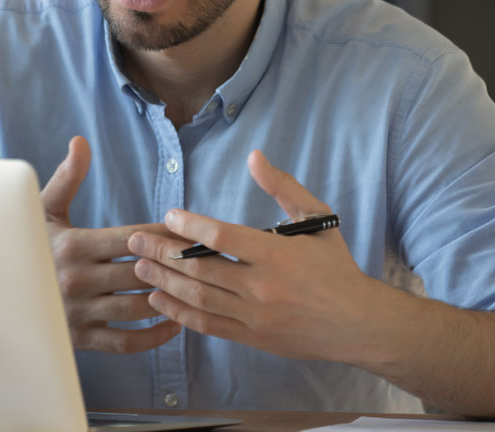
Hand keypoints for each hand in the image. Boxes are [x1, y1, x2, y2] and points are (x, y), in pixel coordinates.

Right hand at [42, 136, 182, 352]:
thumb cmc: (26, 246)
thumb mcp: (43, 210)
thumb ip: (67, 178)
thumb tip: (81, 142)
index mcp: (73, 246)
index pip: (133, 239)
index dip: (164, 235)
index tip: (187, 231)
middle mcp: (77, 280)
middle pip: (141, 272)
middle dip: (174, 265)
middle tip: (202, 259)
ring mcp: (80, 313)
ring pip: (139, 307)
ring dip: (169, 297)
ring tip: (192, 287)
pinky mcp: (81, 340)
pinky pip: (126, 342)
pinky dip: (155, 336)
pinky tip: (173, 321)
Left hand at [127, 150, 384, 362]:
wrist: (359, 324)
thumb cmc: (336, 266)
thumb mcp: (317, 218)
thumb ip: (283, 187)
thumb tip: (254, 156)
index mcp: (277, 254)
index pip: (222, 238)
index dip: (189, 226)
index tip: (167, 216)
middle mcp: (262, 287)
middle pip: (200, 269)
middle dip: (162, 253)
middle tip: (135, 241)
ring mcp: (255, 316)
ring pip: (198, 298)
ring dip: (163, 281)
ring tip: (139, 267)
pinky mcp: (252, 338)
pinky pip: (207, 325)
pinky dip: (179, 313)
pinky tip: (159, 299)